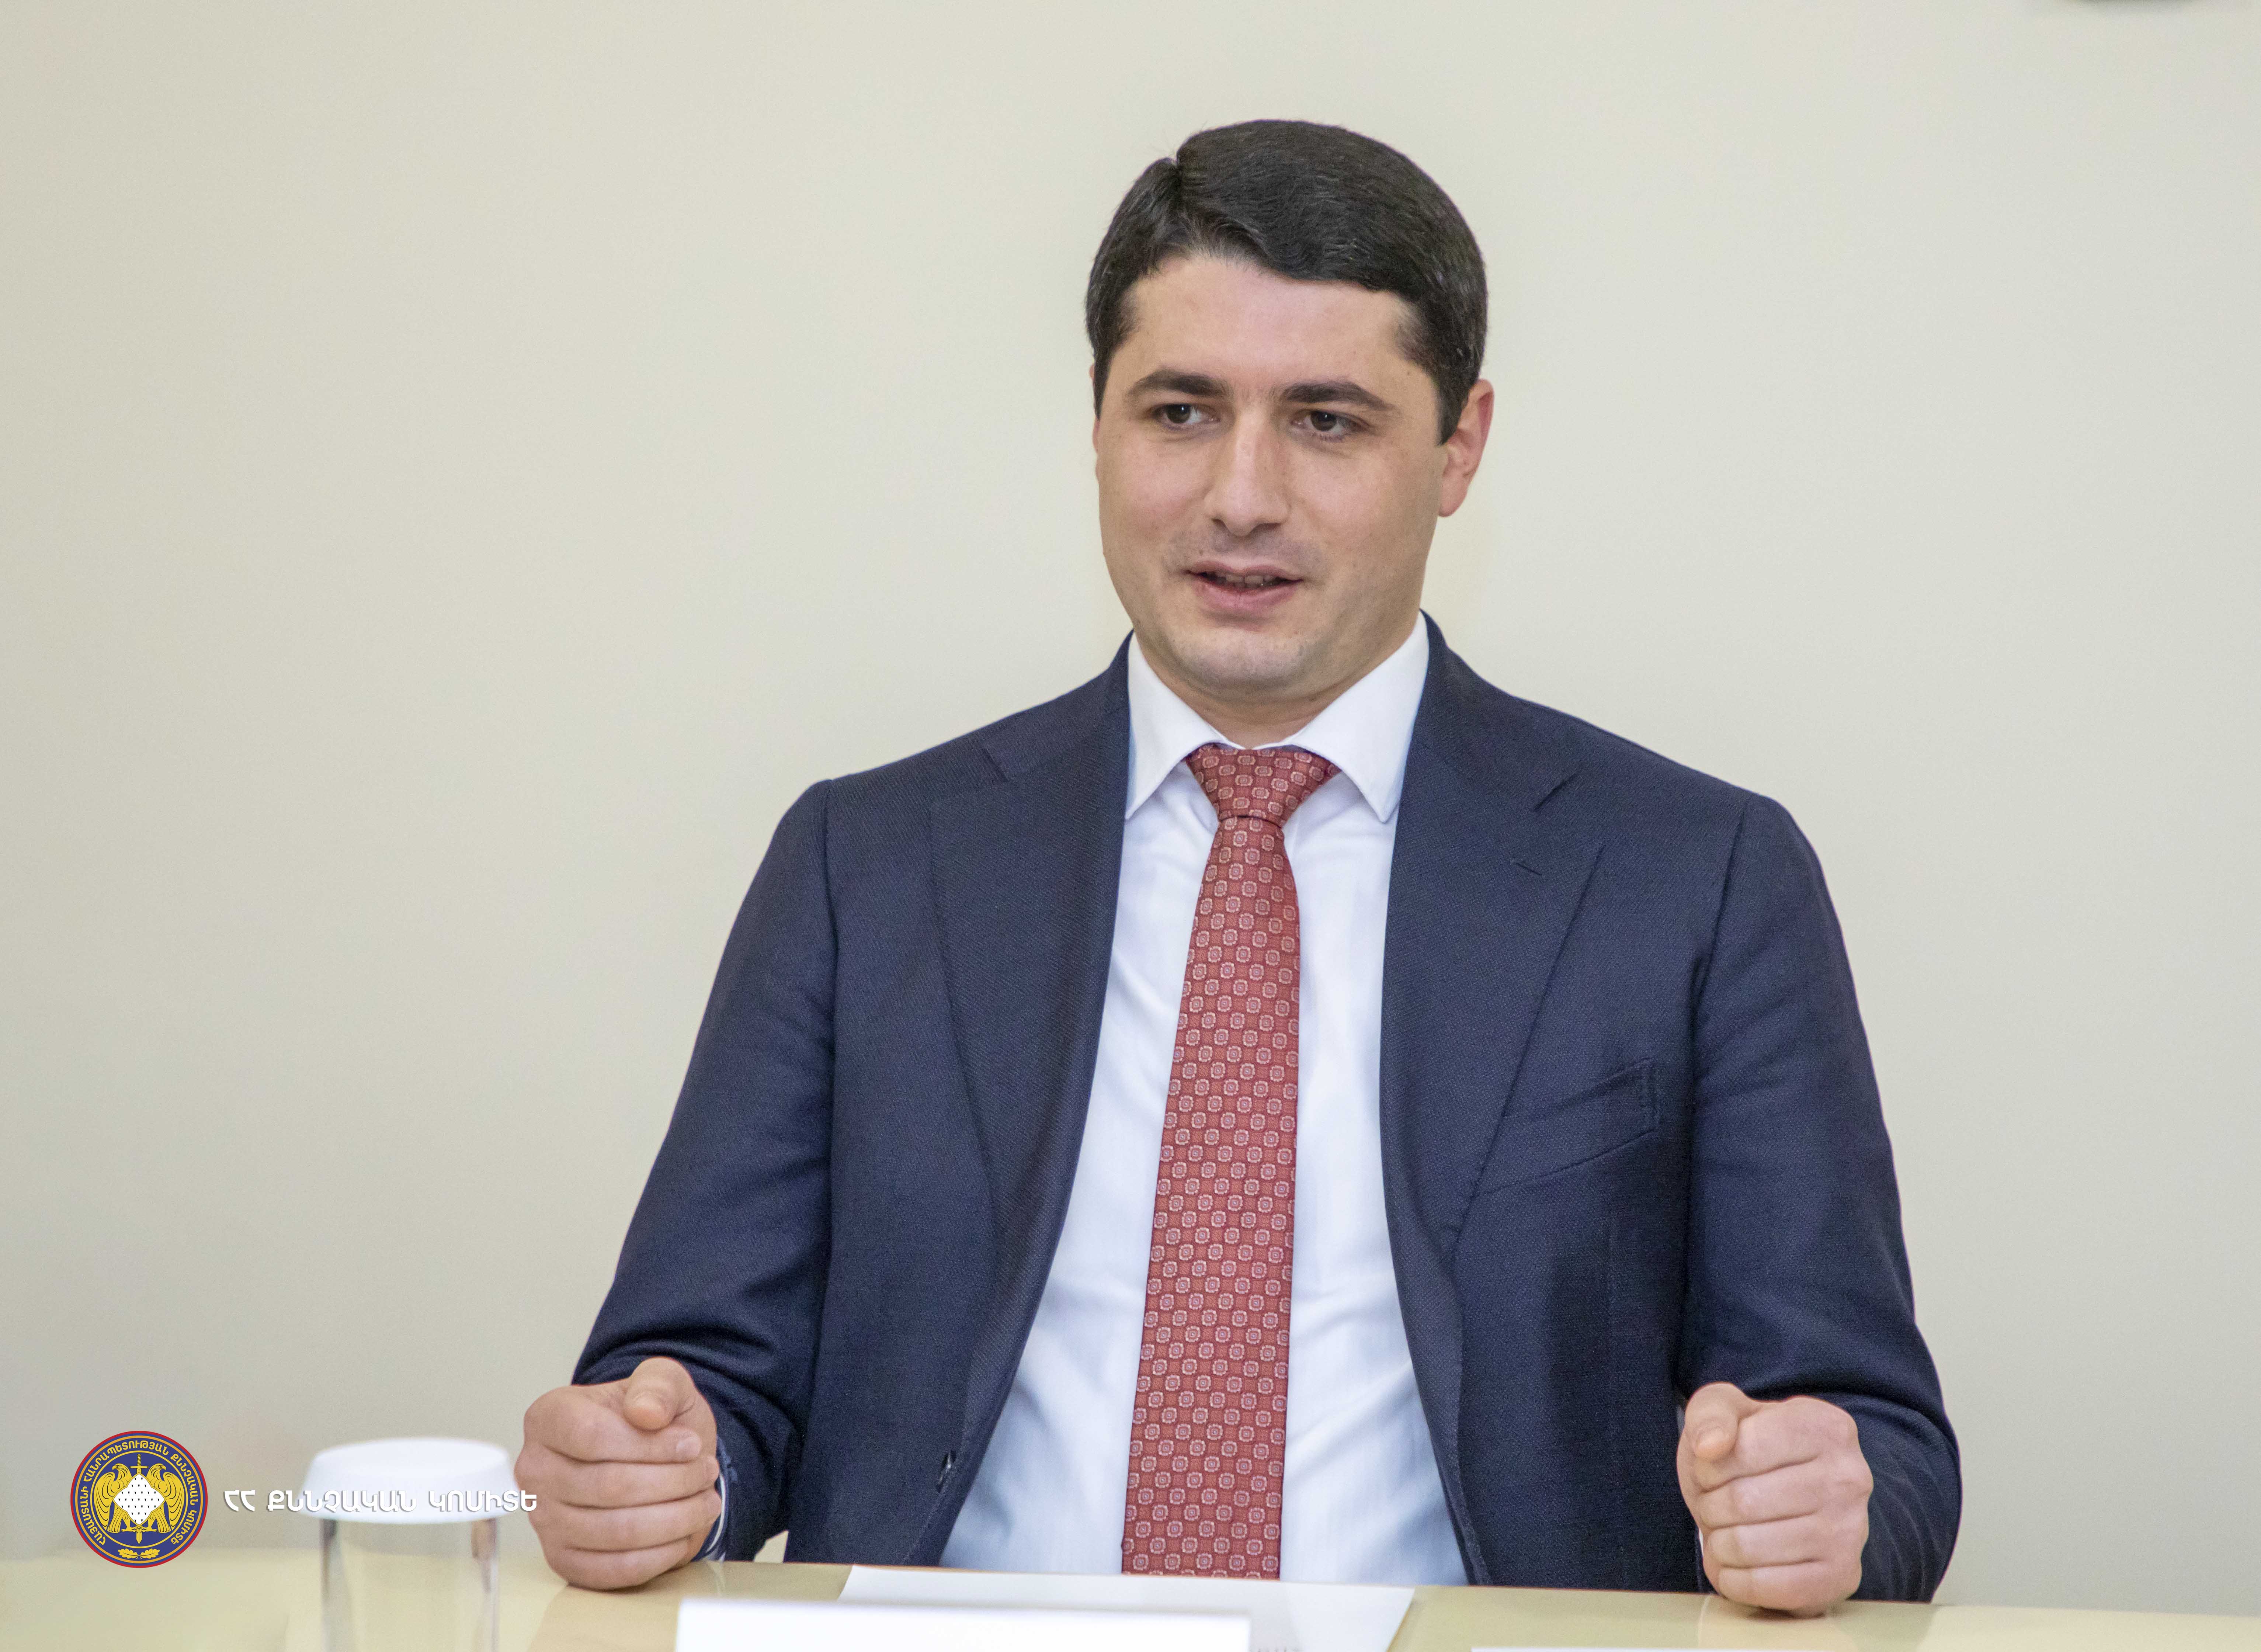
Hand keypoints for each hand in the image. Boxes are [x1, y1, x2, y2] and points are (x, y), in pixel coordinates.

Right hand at [518, 1356, 722, 1588]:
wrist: (652, 1456)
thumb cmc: (652, 1418)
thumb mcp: (663, 1381)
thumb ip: (657, 1385)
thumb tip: (646, 1411)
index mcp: (548, 1417)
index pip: (592, 1436)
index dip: (651, 1446)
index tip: (691, 1444)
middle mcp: (535, 1470)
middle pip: (608, 1486)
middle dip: (673, 1481)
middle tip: (707, 1472)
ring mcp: (544, 1520)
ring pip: (615, 1531)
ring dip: (675, 1518)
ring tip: (705, 1500)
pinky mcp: (564, 1559)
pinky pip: (612, 1569)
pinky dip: (658, 1556)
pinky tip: (683, 1534)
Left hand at [1677, 1382, 1870, 1614]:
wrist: (1784, 1501)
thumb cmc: (1750, 1451)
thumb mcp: (1726, 1411)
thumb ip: (1709, 1415)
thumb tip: (1709, 1447)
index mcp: (1827, 1426)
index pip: (1743, 1449)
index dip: (1708, 1466)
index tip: (1712, 1469)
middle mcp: (1851, 1477)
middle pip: (1742, 1502)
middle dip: (1710, 1506)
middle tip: (1714, 1505)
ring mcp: (1852, 1531)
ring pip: (1749, 1547)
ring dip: (1718, 1543)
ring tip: (1726, 1531)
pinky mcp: (1842, 1577)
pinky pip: (1768, 1588)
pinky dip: (1734, 1581)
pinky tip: (1735, 1566)